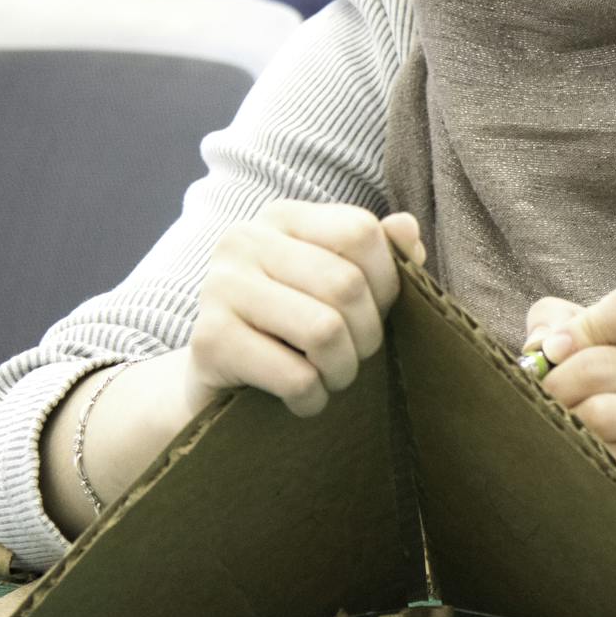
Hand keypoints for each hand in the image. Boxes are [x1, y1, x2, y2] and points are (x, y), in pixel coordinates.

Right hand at [181, 199, 423, 420]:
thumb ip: (379, 255)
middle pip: (346, 284)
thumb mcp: (337, 285)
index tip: (376, 312)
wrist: (219, 381)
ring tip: (331, 377)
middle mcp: (244, 241)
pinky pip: (294, 377)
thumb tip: (406, 228)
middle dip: (368, 335)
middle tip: (355, 356)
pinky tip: (303, 399)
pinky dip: (312, 398)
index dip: (387, 281)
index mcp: (282, 218)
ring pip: (324, 331)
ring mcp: (220, 287)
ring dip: (342, 370)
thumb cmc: (291, 328)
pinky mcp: (209, 341)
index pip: (360, 231)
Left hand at [523, 278, 615, 527]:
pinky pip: (609, 460)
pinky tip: (585, 451)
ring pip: (600, 415)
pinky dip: (583, 454)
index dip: (579, 326)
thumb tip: (535, 347)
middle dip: (553, 383)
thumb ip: (570, 320)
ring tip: (562, 422)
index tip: (552, 349)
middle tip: (539, 396)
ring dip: (565, 420)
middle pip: (600, 367)